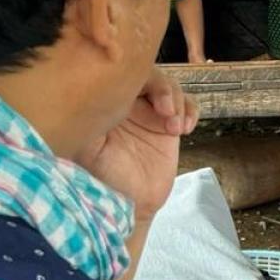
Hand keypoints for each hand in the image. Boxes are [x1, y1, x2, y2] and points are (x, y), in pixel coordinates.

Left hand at [75, 68, 199, 220]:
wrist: (129, 204)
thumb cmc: (103, 179)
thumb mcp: (88, 148)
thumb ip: (90, 120)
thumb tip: (94, 94)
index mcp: (107, 102)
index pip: (124, 75)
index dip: (139, 78)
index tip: (145, 98)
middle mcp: (129, 103)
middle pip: (152, 76)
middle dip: (164, 90)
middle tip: (167, 112)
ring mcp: (151, 113)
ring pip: (172, 89)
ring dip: (178, 104)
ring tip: (176, 128)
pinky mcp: (169, 126)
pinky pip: (187, 106)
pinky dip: (190, 111)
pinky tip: (185, 129)